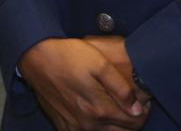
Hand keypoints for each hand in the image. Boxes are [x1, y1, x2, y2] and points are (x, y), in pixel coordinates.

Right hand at [19, 38, 148, 129]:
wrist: (37, 58)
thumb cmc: (69, 56)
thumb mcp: (100, 63)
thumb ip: (121, 88)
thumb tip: (137, 108)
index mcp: (99, 110)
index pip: (135, 123)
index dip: (143, 112)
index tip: (143, 100)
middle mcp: (87, 125)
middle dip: (132, 120)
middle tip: (131, 103)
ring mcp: (74, 128)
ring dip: (115, 124)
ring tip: (114, 105)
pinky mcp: (63, 126)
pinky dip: (96, 126)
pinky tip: (95, 110)